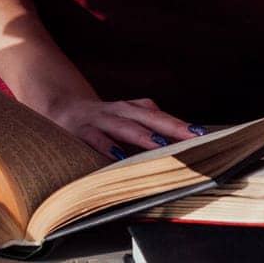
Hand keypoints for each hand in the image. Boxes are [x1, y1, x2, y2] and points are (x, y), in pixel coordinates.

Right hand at [40, 95, 202, 159]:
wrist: (58, 106)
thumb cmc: (100, 121)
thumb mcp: (123, 121)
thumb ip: (146, 130)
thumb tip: (178, 148)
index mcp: (131, 109)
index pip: (160, 116)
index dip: (181, 124)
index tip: (204, 135)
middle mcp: (119, 110)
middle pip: (149, 117)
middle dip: (172, 127)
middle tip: (195, 137)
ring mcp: (99, 118)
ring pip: (125, 125)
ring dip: (143, 135)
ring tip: (162, 144)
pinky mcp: (80, 129)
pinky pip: (95, 138)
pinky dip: (106, 146)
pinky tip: (116, 156)